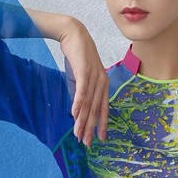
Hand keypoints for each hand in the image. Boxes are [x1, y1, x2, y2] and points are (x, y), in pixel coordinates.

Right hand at [58, 18, 108, 146]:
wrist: (74, 34)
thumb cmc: (78, 56)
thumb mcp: (81, 77)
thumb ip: (82, 92)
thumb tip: (78, 109)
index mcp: (103, 84)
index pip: (103, 109)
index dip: (102, 125)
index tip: (100, 139)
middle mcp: (101, 82)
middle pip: (96, 110)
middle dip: (91, 128)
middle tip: (87, 143)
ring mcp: (94, 77)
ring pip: (88, 103)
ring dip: (82, 120)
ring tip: (78, 133)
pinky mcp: (84, 71)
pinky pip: (82, 91)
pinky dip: (78, 103)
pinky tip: (74, 115)